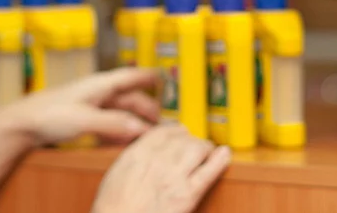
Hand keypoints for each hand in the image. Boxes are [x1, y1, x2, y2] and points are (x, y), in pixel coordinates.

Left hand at [0, 67, 160, 146]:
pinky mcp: (83, 120)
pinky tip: (124, 141)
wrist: (23, 124)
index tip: (164, 77)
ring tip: (148, 135)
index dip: (148, 76)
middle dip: (147, 108)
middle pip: (129, 98)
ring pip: (120, 112)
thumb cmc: (49, 113)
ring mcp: (90, 106)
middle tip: (163, 123)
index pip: (131, 76)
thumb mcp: (85, 119)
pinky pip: (108, 124)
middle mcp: (98, 92)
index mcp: (100, 84)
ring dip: (134, 122)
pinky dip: (119, 132)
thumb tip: (141, 128)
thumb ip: (114, 124)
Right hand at [92, 123, 230, 212]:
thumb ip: (134, 158)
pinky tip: (224, 154)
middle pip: (183, 138)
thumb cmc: (112, 208)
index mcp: (138, 153)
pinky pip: (208, 172)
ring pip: (197, 148)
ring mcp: (174, 177)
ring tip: (208, 152)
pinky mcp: (187, 195)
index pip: (164, 132)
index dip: (176, 131)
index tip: (180, 134)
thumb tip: (146, 152)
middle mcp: (157, 160)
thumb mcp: (116, 173)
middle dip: (191, 140)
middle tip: (195, 146)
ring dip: (204, 148)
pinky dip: (219, 160)